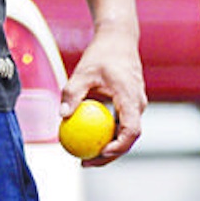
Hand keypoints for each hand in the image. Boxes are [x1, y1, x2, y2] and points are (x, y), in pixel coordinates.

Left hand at [60, 24, 146, 165]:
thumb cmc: (101, 53)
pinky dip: (107, 132)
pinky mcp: (129, 103)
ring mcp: (135, 104)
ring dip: (108, 146)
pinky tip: (87, 136)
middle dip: (109, 155)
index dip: (118, 147)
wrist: (118, 37)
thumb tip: (61, 115)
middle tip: (85, 162)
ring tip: (84, 156)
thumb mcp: (84, 71)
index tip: (99, 154)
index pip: (131, 130)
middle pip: (128, 138)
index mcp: (131, 98)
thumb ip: (73, 93)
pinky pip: (120, 122)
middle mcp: (138, 104)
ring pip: (125, 132)